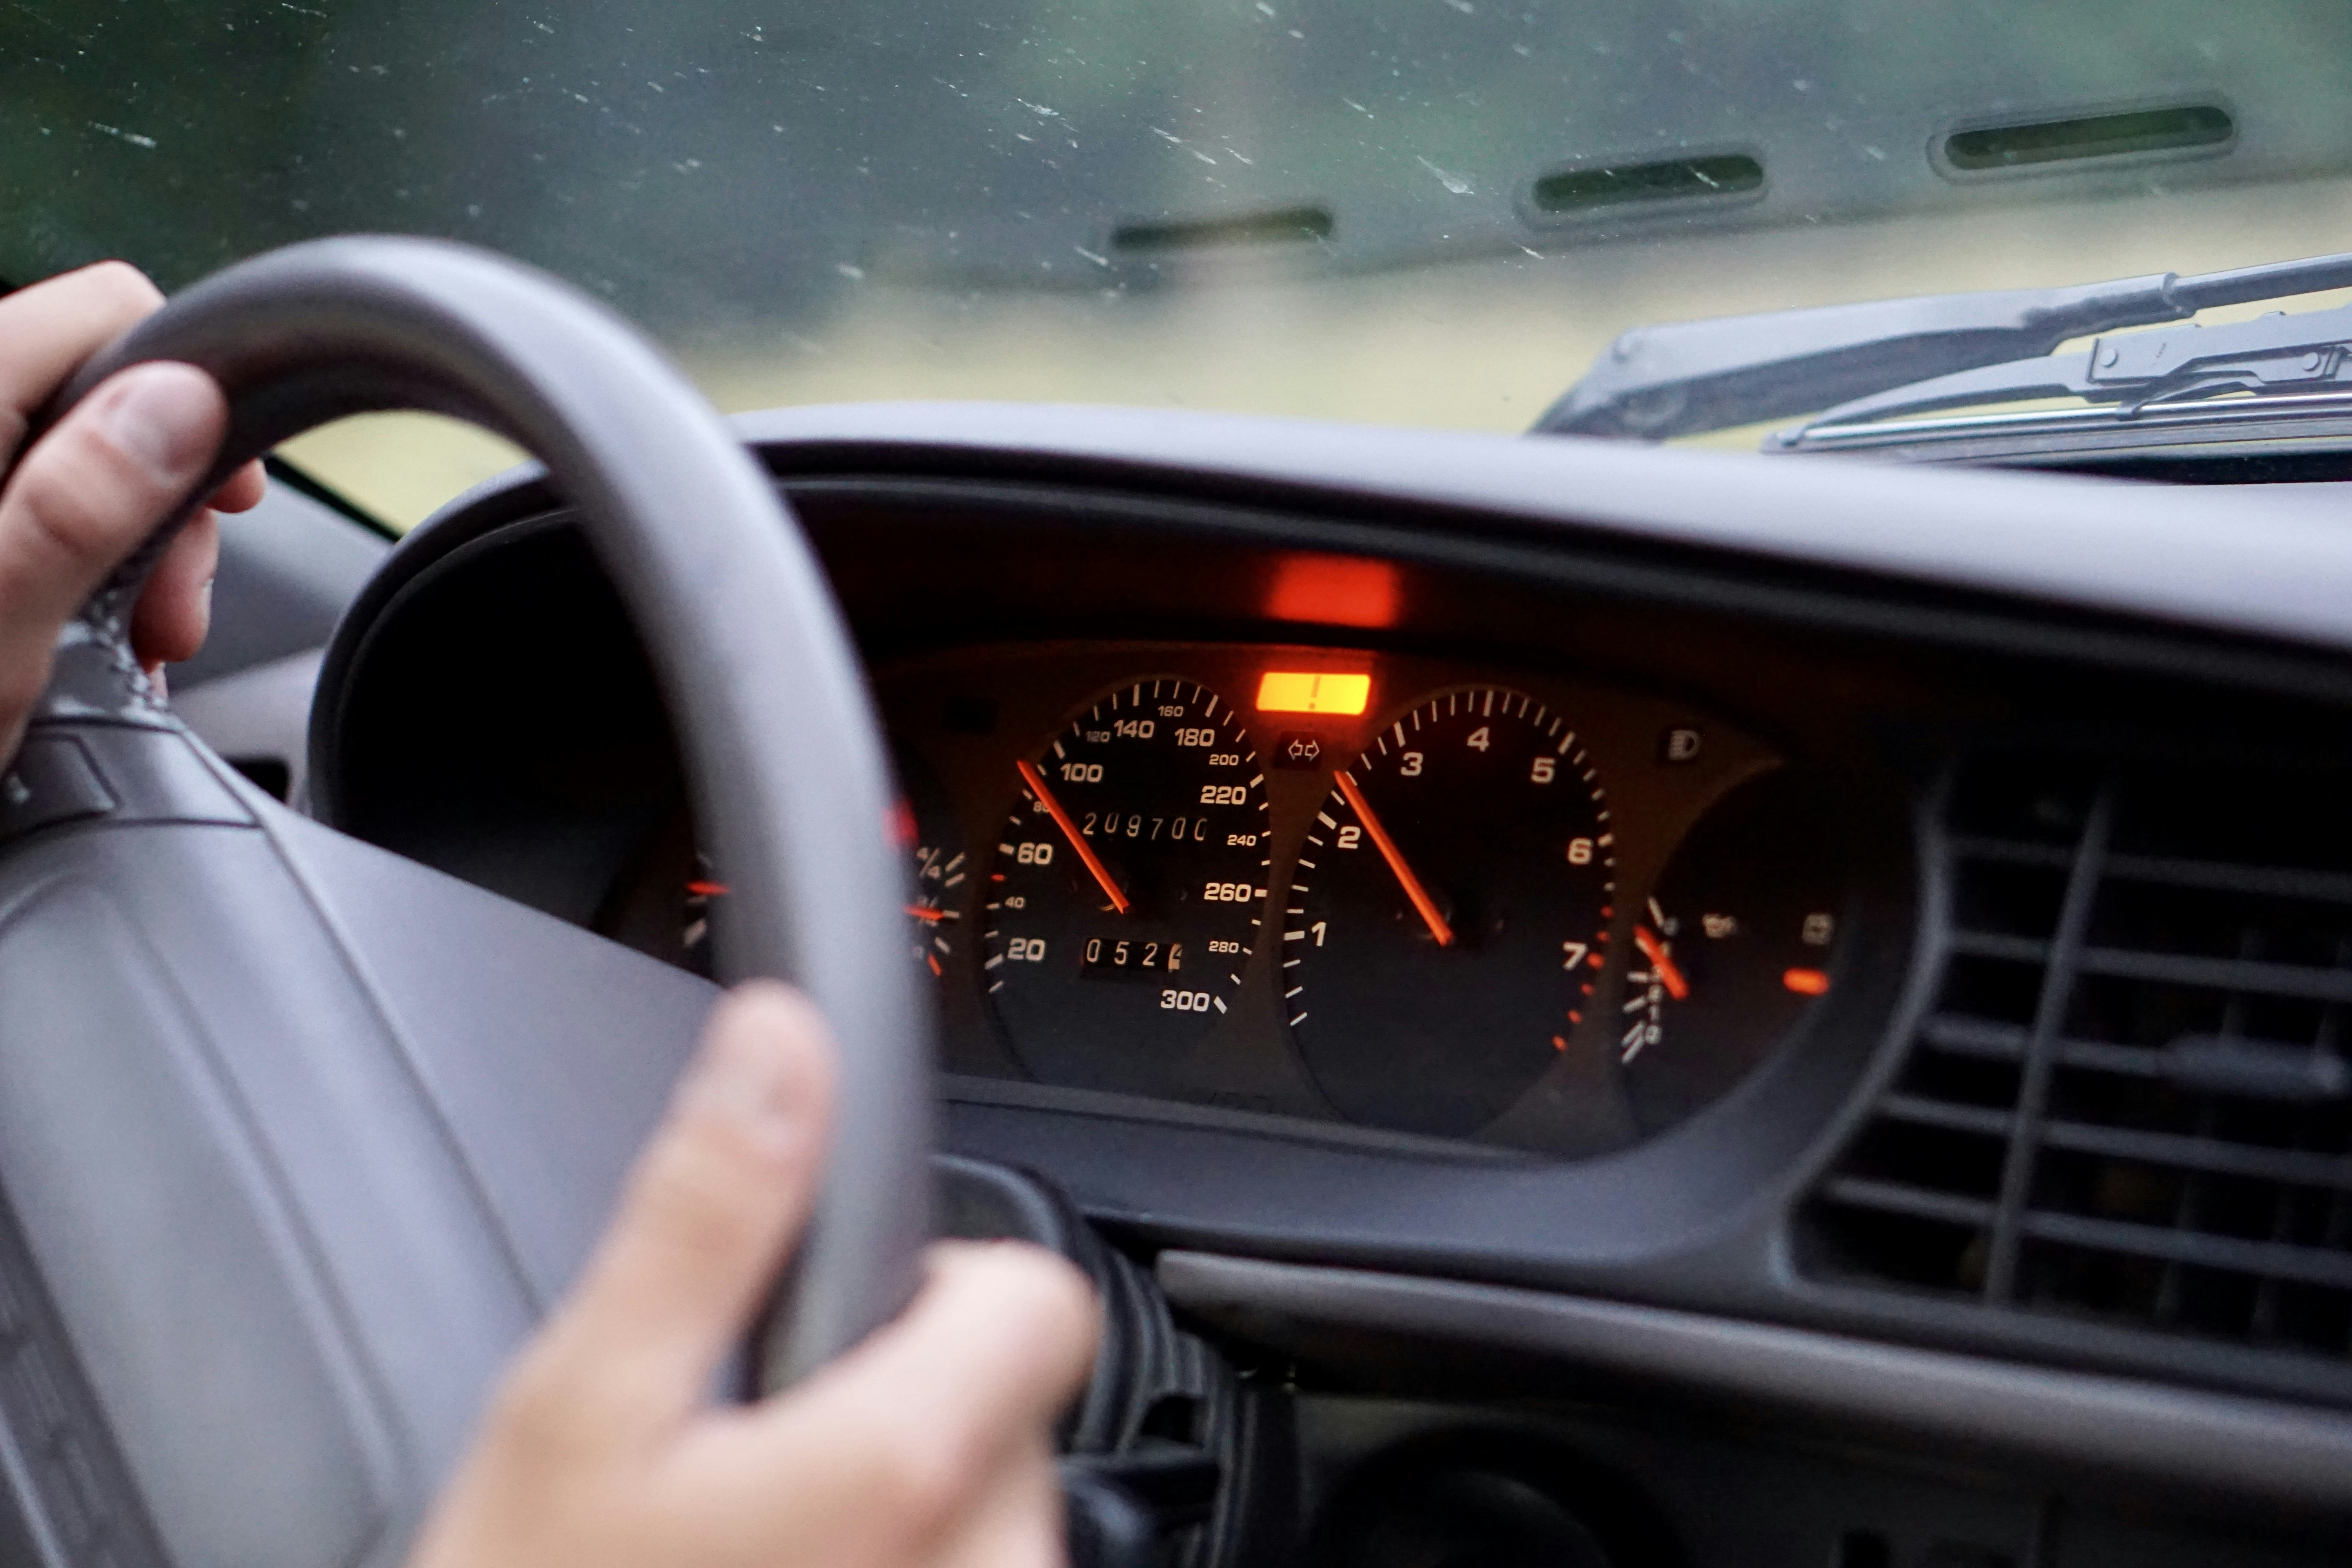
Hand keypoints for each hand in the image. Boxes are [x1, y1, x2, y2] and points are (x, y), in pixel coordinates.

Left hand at [0, 261, 266, 760]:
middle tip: (165, 616)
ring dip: (118, 544)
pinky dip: (60, 567)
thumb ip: (78, 505)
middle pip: (88, 390)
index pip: (107, 314)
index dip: (195, 397)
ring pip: (57, 455)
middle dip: (161, 497)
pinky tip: (65, 639)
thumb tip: (180, 398)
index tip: (226, 503)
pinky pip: (17, 511)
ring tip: (127, 647)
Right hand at [408, 982, 1100, 1567]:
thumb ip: (705, 1215)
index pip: (1041, 1294)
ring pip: (984, 1516)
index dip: (949, 1282)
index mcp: (908, 1467)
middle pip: (1004, 1410)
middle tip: (748, 1473)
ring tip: (751, 1555)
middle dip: (896, 1411)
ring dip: (891, 1516)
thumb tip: (781, 1047)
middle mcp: (990, 1567)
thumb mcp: (583, 1406)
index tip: (847, 1323)